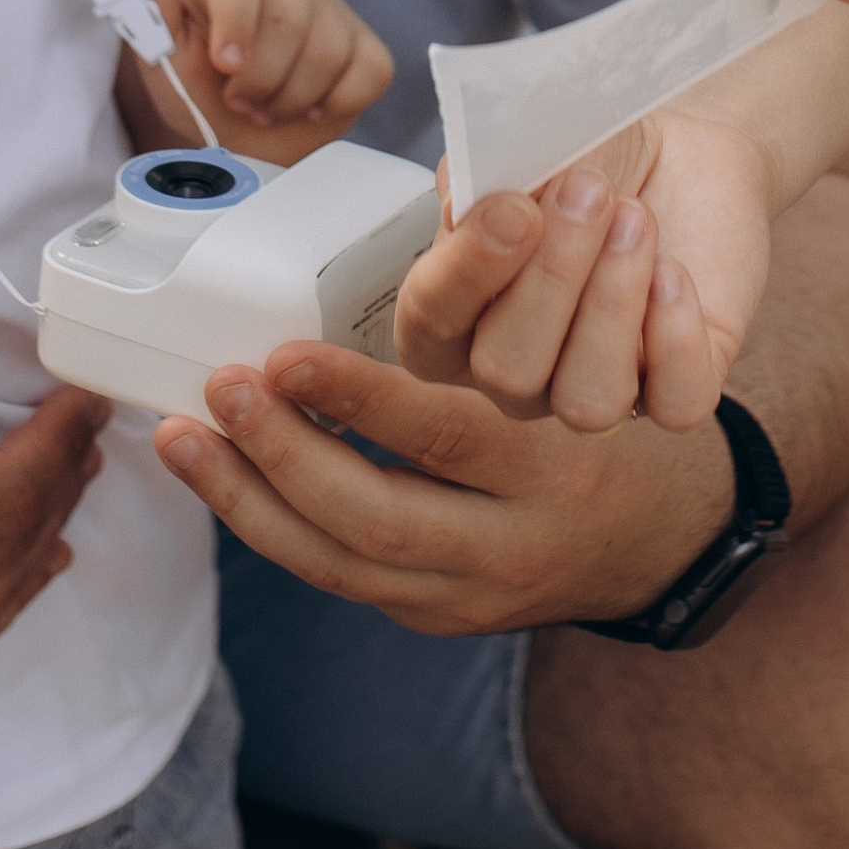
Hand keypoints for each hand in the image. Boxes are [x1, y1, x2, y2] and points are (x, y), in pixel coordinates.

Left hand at [127, 0, 393, 161]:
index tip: (224, 69)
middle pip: (290, 21)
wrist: (239, 135)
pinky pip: (369, 70)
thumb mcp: (164, 55)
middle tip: (240, 102)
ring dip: (292, 99)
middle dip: (261, 80)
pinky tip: (311, 107)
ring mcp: (332, 12)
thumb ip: (148, 2)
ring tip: (268, 109)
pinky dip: (338, 102)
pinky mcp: (366, 46)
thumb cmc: (198, 91)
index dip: (235, 30)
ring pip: (329, 50)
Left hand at [152, 347, 735, 635]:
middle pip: (374, 521)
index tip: (285, 355)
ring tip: (181, 439)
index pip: (444, 437)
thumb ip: (509, 327)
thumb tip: (432, 232)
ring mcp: (468, 599)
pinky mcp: (436, 616)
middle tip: (220, 390)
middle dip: (282, 460)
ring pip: (337, 567)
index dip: (356, 399)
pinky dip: (274, 528)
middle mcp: (509, 548)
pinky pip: (340, 578)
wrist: (667, 544)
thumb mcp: (589, 366)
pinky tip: (224, 477)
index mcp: (554, 473)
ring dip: (247, 503)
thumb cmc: (615, 424)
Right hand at [397, 110, 772, 436]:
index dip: (466, 272)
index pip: (427, 327)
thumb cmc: (582, 153)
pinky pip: (675, 405)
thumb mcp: (524, 146)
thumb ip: (480, 173)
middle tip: (590, 189)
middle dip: (552, 276)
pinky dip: (676, 335)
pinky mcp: (676, 391)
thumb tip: (464, 207)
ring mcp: (595, 387)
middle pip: (507, 371)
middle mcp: (518, 372)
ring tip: (635, 219)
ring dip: (612, 303)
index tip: (514, 205)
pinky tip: (672, 268)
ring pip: (588, 402)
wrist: (673, 150)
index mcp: (454, 317)